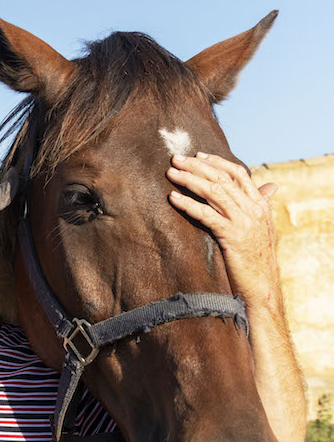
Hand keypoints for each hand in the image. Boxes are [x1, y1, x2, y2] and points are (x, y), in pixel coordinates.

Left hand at [166, 152, 280, 305]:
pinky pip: (206, 214)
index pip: (238, 173)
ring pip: (213, 192)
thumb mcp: (262, 228)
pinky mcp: (232, 236)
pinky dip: (188, 204)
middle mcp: (253, 208)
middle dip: (197, 166)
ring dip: (189, 180)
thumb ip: (260, 206)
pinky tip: (173, 198)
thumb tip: (269, 187)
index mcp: (260, 204)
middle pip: (222, 178)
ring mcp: (243, 221)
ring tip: (171, 173)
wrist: (262, 286)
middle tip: (176, 158)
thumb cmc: (258, 260)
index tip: (198, 155)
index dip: (217, 162)